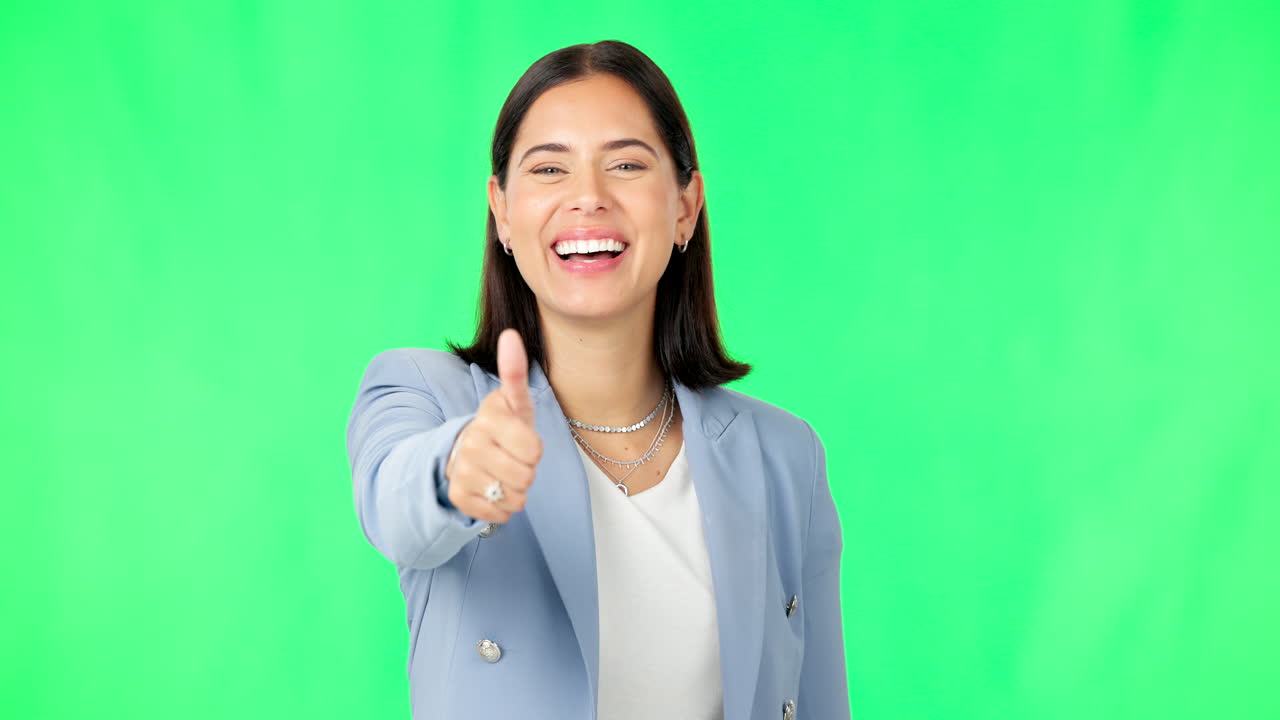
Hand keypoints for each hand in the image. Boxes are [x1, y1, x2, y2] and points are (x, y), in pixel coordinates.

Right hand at [443, 328, 541, 522]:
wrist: (466, 453)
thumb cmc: (502, 427)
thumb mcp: (513, 401)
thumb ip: (514, 372)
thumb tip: (510, 334)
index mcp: (488, 418)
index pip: (534, 450)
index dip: (534, 449)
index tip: (520, 440)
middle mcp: (470, 444)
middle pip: (526, 476)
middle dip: (526, 471)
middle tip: (511, 458)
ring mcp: (461, 472)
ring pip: (514, 497)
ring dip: (515, 490)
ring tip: (502, 473)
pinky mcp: (457, 497)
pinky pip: (500, 514)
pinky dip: (502, 507)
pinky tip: (492, 489)